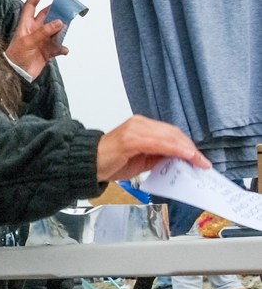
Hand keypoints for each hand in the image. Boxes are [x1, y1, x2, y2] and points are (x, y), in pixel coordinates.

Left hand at [4, 0, 68, 80]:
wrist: (17, 74)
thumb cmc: (16, 56)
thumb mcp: (28, 41)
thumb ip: (44, 31)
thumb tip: (60, 22)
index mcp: (26, 24)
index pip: (32, 5)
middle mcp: (35, 30)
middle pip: (48, 16)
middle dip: (57, 12)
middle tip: (67, 9)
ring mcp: (42, 40)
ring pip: (56, 30)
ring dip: (62, 31)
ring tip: (63, 32)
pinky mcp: (47, 51)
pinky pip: (59, 46)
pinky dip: (63, 48)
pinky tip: (63, 50)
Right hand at [95, 116, 209, 184]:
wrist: (87, 164)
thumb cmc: (111, 162)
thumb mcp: (141, 159)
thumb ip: (158, 156)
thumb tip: (179, 159)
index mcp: (141, 126)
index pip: (170, 133)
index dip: (187, 145)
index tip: (199, 158)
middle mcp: (138, 124)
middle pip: (172, 133)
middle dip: (190, 148)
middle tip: (202, 162)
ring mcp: (134, 130)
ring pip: (168, 137)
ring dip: (187, 150)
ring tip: (198, 161)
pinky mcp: (130, 139)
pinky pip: (158, 143)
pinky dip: (175, 149)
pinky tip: (186, 156)